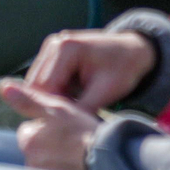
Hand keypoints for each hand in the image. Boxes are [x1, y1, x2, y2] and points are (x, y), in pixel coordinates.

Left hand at [1, 80, 100, 169]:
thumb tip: (4, 88)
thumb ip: (29, 100)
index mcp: (28, 140)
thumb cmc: (86, 134)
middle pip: (37, 150)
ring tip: (80, 157)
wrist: (112, 160)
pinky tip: (78, 166)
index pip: (29, 133)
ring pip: (47, 163)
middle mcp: (31, 161)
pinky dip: (64, 169)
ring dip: (59, 161)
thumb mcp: (58, 109)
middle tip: (74, 145)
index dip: (47, 130)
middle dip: (52, 147)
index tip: (65, 132)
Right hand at [26, 28, 157, 110]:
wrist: (133, 50)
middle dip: (51, 102)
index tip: (67, 123)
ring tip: (74, 107)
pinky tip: (72, 98)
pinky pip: (45, 77)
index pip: (44, 85)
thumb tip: (65, 126)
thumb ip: (83, 107)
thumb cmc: (123, 68)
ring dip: (52, 96)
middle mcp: (52, 44)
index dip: (52, 106)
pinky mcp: (52, 53)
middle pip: (36, 83)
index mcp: (64, 48)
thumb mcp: (107, 91)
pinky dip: (56, 90)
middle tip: (70, 118)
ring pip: (37, 81)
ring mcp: (50, 47)